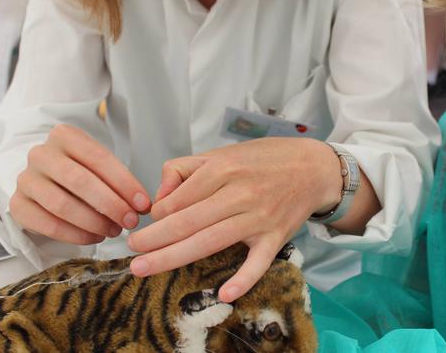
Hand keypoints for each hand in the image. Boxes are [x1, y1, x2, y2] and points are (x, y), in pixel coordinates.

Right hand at [10, 124, 150, 244]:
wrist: (44, 180)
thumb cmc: (79, 171)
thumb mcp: (98, 166)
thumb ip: (118, 181)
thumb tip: (142, 206)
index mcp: (64, 135)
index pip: (99, 158)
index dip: (124, 183)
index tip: (143, 204)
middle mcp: (41, 154)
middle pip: (80, 181)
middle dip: (110, 204)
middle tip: (130, 222)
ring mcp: (26, 179)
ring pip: (62, 205)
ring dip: (94, 222)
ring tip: (113, 231)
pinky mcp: (18, 205)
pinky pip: (47, 224)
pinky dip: (75, 235)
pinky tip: (94, 238)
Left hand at [127, 138, 343, 302]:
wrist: (314, 168)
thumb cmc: (265, 159)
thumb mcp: (223, 152)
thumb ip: (186, 169)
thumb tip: (159, 197)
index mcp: (223, 169)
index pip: (180, 197)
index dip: (157, 214)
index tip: (146, 223)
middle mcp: (239, 192)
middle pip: (188, 221)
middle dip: (154, 239)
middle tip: (131, 252)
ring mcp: (258, 217)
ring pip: (210, 241)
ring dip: (173, 257)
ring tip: (144, 267)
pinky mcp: (276, 236)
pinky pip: (257, 261)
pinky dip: (243, 278)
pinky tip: (222, 293)